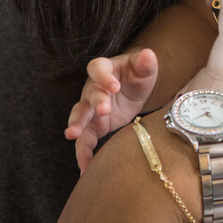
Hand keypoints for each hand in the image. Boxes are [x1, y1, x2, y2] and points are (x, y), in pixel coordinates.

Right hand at [64, 48, 158, 171]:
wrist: (134, 91)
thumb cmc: (137, 75)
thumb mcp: (144, 68)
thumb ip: (145, 62)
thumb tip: (148, 54)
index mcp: (104, 69)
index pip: (97, 68)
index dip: (104, 76)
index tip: (115, 86)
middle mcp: (92, 88)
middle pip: (89, 93)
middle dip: (95, 102)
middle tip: (105, 110)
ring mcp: (90, 109)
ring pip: (80, 117)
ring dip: (77, 125)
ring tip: (74, 136)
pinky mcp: (94, 127)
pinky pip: (85, 140)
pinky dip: (84, 153)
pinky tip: (85, 168)